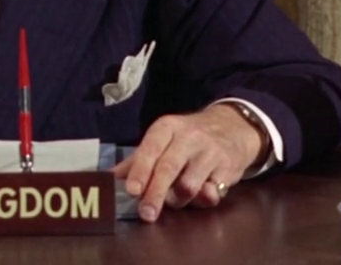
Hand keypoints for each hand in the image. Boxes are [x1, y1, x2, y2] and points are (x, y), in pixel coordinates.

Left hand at [112, 104, 264, 221]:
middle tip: (146, 214)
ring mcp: (210, 152)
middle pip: (169, 168)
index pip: (150, 149)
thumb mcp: (162, 139)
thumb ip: (137, 160)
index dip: (140, 171)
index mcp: (167, 128)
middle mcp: (189, 137)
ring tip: (175, 201)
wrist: (232, 127)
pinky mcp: (228, 168)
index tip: (132, 191)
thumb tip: (108, 179)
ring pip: (190, 184)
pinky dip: (203, 200)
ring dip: (178, 200)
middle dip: (156, 193)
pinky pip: (213, 192)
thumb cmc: (187, 137)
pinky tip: (201, 196)